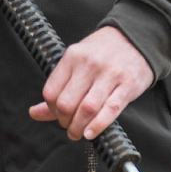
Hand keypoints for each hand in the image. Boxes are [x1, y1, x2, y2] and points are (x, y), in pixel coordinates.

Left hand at [28, 26, 153, 140]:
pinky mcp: (128, 85)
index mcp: (72, 57)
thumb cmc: (103, 53)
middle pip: (66, 103)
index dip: (51, 110)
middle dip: (65, 122)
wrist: (136, 38)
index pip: (51, 92)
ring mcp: (110, 74)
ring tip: (79, 132)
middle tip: (70, 127)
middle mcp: (89, 64)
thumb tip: (34, 113)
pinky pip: (110, 110)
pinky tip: (91, 133)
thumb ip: (57, 88)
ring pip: (87, 109)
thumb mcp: (76, 61)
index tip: (58, 116)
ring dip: (79, 127)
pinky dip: (98, 126)